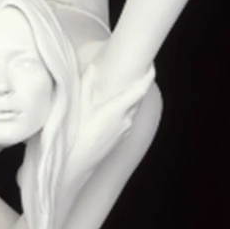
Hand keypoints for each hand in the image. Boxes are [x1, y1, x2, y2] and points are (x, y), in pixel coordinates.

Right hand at [67, 62, 156, 178]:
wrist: (77, 162)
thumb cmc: (77, 133)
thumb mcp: (79, 106)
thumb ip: (87, 85)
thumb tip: (92, 68)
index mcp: (118, 109)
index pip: (140, 90)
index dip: (148, 76)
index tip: (151, 66)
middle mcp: (126, 119)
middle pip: (138, 99)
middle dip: (138, 86)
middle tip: (134, 73)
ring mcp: (124, 130)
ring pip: (132, 110)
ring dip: (131, 100)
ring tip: (122, 90)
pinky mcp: (121, 138)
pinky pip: (127, 120)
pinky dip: (125, 111)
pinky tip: (114, 110)